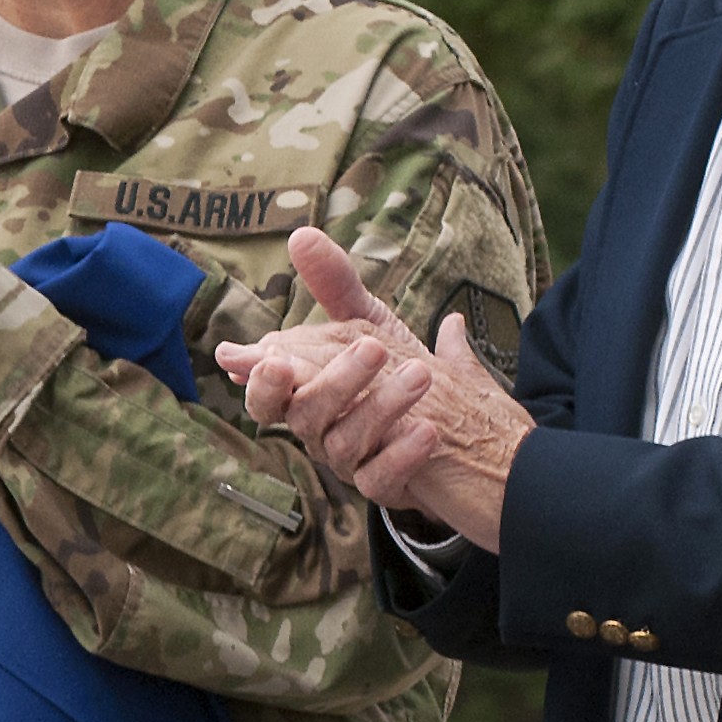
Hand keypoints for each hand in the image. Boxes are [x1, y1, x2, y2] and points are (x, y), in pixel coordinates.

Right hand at [213, 228, 532, 546]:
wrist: (459, 431)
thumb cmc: (395, 373)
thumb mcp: (370, 323)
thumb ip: (334, 286)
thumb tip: (299, 235)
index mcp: (306, 392)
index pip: (267, 392)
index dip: (262, 381)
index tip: (272, 359)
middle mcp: (319, 428)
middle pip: (304, 415)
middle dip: (334, 381)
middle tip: (375, 347)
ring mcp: (349, 461)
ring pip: (344, 444)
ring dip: (381, 406)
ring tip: (421, 373)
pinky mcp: (384, 486)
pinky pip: (380, 479)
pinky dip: (401, 455)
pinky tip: (426, 430)